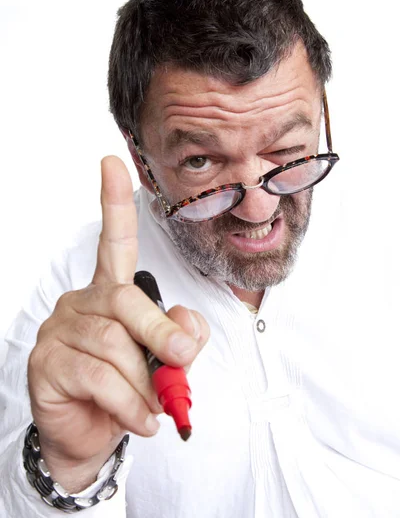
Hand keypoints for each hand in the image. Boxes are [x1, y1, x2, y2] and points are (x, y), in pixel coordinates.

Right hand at [27, 156, 208, 490]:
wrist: (91, 433)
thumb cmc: (130, 388)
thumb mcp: (165, 361)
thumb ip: (181, 338)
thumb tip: (187, 330)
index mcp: (111, 291)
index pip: (115, 242)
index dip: (113, 203)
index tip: (111, 163)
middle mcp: (83, 301)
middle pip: (127, 300)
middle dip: (161, 334)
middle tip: (182, 362)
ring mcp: (60, 329)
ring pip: (114, 344)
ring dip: (145, 382)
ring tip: (156, 405)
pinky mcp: (46, 362)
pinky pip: (98, 377)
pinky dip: (129, 402)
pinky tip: (140, 418)